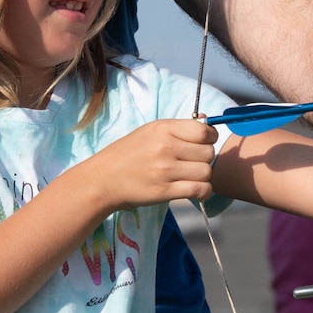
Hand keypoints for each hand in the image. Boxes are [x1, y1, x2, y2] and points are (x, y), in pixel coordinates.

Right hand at [80, 119, 216, 211]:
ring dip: (203, 176)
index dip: (209, 138)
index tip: (203, 144)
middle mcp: (166, 147)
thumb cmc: (127, 154)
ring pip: (206, 172)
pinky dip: (203, 192)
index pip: (204, 131)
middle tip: (193, 163)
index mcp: (163, 129)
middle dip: (205, 159)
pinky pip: (200, 190)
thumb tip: (208, 120)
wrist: (103, 180)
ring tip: (191, 176)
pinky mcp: (165, 191)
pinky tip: (196, 190)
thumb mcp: (150, 132)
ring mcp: (165, 170)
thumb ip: (178, 128)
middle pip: (208, 152)